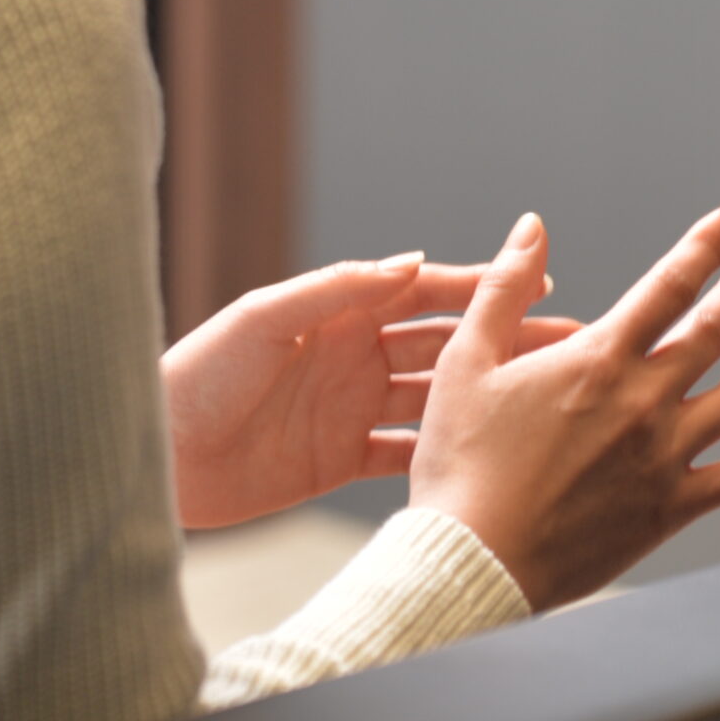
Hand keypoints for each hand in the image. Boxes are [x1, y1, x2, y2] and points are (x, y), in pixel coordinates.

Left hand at [164, 256, 583, 529]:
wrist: (154, 451)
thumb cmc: (196, 374)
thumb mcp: (264, 320)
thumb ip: (336, 289)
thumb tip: (410, 260)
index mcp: (337, 313)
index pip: (422, 293)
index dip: (479, 288)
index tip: (536, 280)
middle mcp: (351, 356)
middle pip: (442, 345)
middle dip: (501, 342)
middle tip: (565, 344)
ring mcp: (349, 409)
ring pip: (435, 398)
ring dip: (485, 396)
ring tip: (543, 399)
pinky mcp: (338, 460)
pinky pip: (404, 453)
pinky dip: (444, 451)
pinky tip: (488, 457)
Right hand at [408, 208, 719, 610]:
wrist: (475, 559)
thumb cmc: (460, 463)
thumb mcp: (465, 362)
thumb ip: (503, 288)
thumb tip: (533, 228)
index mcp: (597, 360)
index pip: (671, 284)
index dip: (710, 245)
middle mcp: (643, 402)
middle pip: (715, 332)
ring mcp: (664, 458)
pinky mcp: (670, 509)